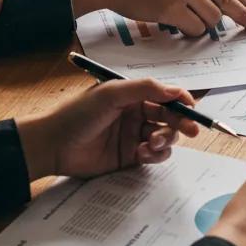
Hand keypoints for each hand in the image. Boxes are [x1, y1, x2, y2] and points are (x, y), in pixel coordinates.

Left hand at [16, 78, 198, 180]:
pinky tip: (142, 153)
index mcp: (133, 96)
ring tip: (152, 144)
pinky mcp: (130, 157)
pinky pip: (154, 155)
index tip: (192, 109)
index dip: (182, 101)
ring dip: (166, 140)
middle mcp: (136, 114)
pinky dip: (154, 155)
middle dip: (182, 123)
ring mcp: (134, 136)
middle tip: (192, 130)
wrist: (52, 145)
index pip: (166, 96)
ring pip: (165, 137)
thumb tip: (175, 90)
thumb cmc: (77, 114)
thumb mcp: (111, 93)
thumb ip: (145, 88)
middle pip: (170, 117)